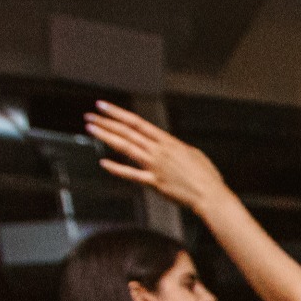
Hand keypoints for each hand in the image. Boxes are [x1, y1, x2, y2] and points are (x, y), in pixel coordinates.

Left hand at [86, 102, 229, 212]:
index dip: (118, 113)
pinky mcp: (154, 183)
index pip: (137, 122)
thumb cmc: (205, 174)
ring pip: (126, 148)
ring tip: (91, 129)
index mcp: (167, 141)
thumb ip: (173, 147)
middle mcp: (158, 151)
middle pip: (127, 132)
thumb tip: (164, 144)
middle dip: (106, 122)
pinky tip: (103, 163)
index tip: (103, 106)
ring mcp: (155, 166)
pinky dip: (117, 169)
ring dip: (106, 137)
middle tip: (90, 115)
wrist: (210, 194)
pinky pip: (132, 174)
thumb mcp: (191, 153)